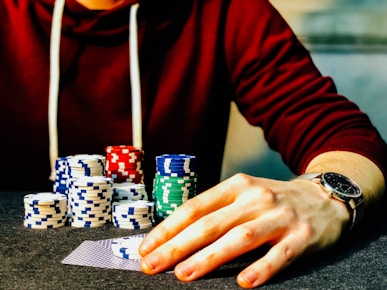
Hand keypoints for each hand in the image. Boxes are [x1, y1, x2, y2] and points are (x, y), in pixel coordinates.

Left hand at [139, 173, 349, 287]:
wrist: (324, 197)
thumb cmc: (273, 201)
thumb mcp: (244, 194)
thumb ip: (217, 210)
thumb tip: (177, 235)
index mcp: (236, 186)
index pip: (194, 207)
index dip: (168, 228)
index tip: (146, 248)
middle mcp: (255, 198)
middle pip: (210, 223)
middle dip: (177, 246)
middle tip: (152, 265)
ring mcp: (279, 216)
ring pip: (240, 237)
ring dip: (210, 257)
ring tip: (184, 274)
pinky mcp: (302, 236)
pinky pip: (279, 255)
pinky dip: (262, 269)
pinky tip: (244, 283)